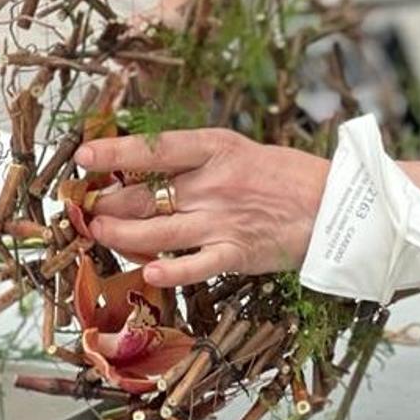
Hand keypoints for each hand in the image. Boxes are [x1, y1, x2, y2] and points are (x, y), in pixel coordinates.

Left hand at [75, 128, 329, 286]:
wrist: (336, 204)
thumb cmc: (287, 175)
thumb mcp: (241, 152)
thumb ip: (199, 163)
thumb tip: (148, 171)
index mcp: (219, 148)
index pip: (156, 149)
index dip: (115, 152)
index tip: (83, 155)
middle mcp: (216, 183)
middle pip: (146, 194)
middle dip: (108, 202)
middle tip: (85, 206)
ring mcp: (224, 220)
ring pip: (157, 231)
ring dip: (121, 234)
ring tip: (99, 231)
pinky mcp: (236, 253)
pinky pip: (192, 265)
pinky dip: (166, 270)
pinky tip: (145, 271)